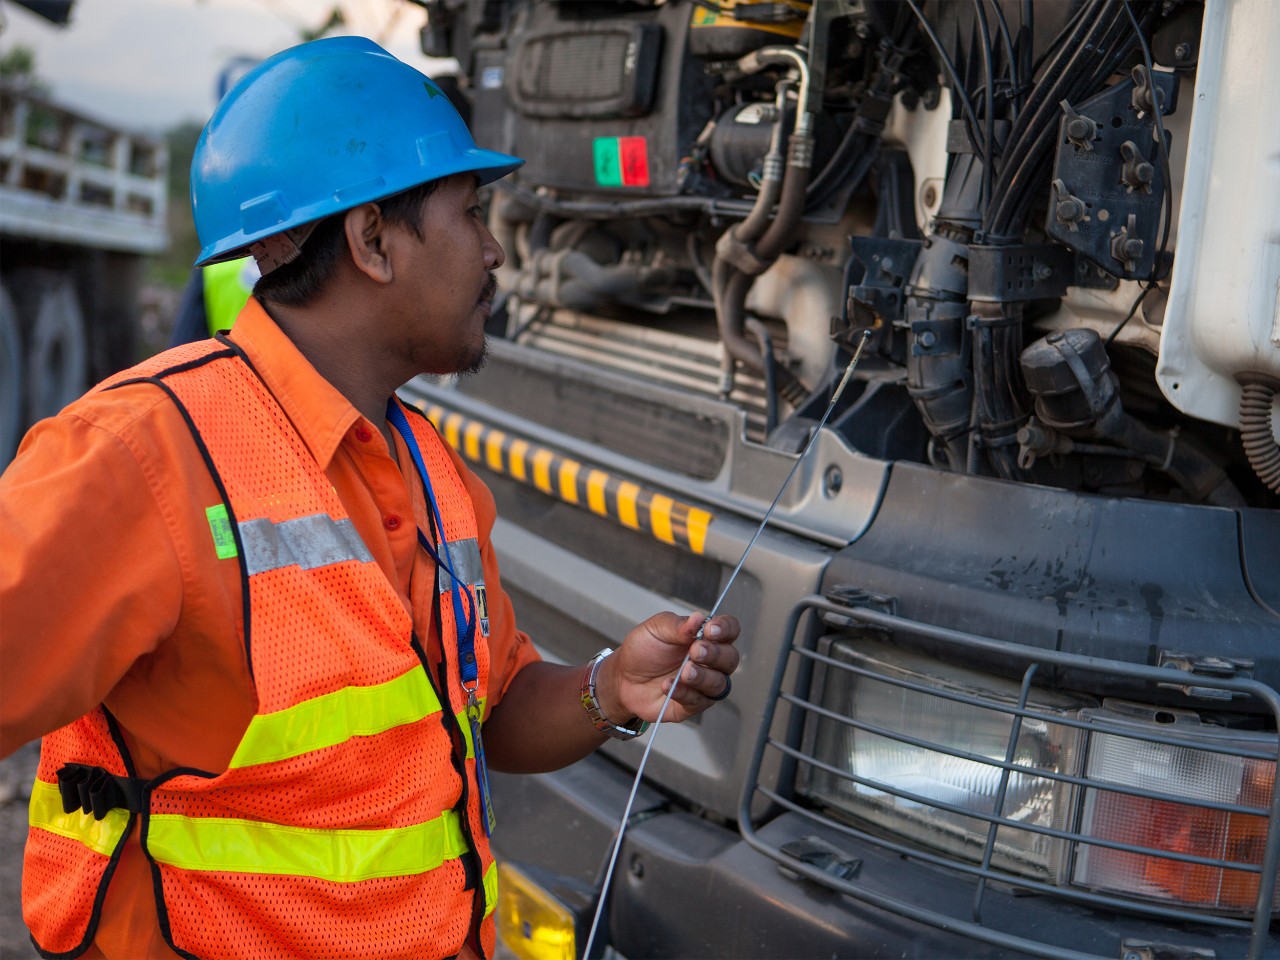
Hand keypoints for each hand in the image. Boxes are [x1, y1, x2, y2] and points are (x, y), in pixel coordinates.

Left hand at [599, 612, 739, 724]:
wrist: (623, 677)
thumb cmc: (644, 649)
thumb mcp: (656, 628)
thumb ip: (678, 625)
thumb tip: (698, 618)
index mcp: (706, 637)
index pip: (730, 629)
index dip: (725, 629)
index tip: (710, 630)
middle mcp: (711, 661)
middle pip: (730, 658)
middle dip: (714, 654)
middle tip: (695, 651)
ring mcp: (704, 684)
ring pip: (720, 683)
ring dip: (703, 677)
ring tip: (684, 672)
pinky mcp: (693, 704)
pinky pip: (699, 701)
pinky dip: (685, 693)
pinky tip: (668, 686)